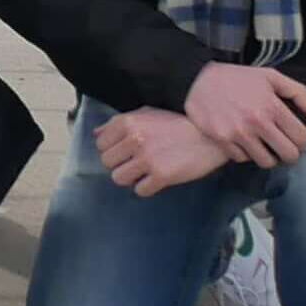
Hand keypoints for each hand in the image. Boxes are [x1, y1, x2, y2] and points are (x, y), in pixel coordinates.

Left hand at [93, 108, 230, 197]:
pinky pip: (140, 190)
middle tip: (136, 162)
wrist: (210, 136)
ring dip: (130, 178)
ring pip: (119, 178)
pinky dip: (147, 187)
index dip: (112, 149)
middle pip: (107, 162)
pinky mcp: (162, 175)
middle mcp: (135, 139)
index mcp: (128, 122)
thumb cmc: (177, 124)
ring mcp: (148, 158)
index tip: (125, 151)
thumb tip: (96, 134)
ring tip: (144, 172)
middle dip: (120, 164)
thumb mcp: (147, 114)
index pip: (101, 144)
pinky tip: (157, 179)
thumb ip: (119, 123)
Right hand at [181, 62, 305, 168]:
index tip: (297, 140)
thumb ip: (299, 93)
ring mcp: (238, 133)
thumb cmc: (238, 77)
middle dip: (290, 153)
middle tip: (284, 147)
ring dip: (269, 156)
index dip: (304, 142)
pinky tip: (245, 143)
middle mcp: (257, 122)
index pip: (302, 138)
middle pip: (288, 155)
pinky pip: (242, 159)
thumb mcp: (271, 76)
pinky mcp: (221, 139)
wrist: (197, 77)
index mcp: (273, 106)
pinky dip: (245, 154)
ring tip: (265, 147)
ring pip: (266, 162)